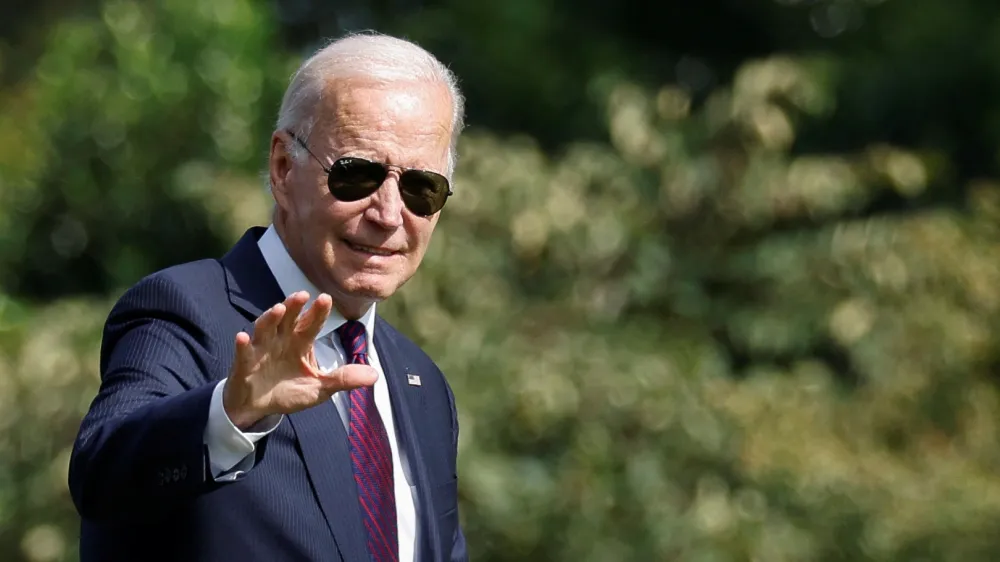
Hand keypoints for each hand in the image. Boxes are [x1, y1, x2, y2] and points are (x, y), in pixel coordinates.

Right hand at [222, 291, 377, 428]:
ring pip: (265, 328)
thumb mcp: (320, 388)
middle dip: (294, 307)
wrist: (258, 408)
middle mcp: (281, 340)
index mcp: (300, 343)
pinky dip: (242, 345)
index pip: (310, 324)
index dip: (317, 312)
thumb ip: (344, 379)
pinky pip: (243, 352)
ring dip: (270, 318)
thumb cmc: (289, 391)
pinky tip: (242, 337)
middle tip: (302, 295)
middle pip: (287, 319)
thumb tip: (375, 375)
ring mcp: (261, 350)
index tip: (325, 298)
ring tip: (277, 309)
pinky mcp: (244, 364)